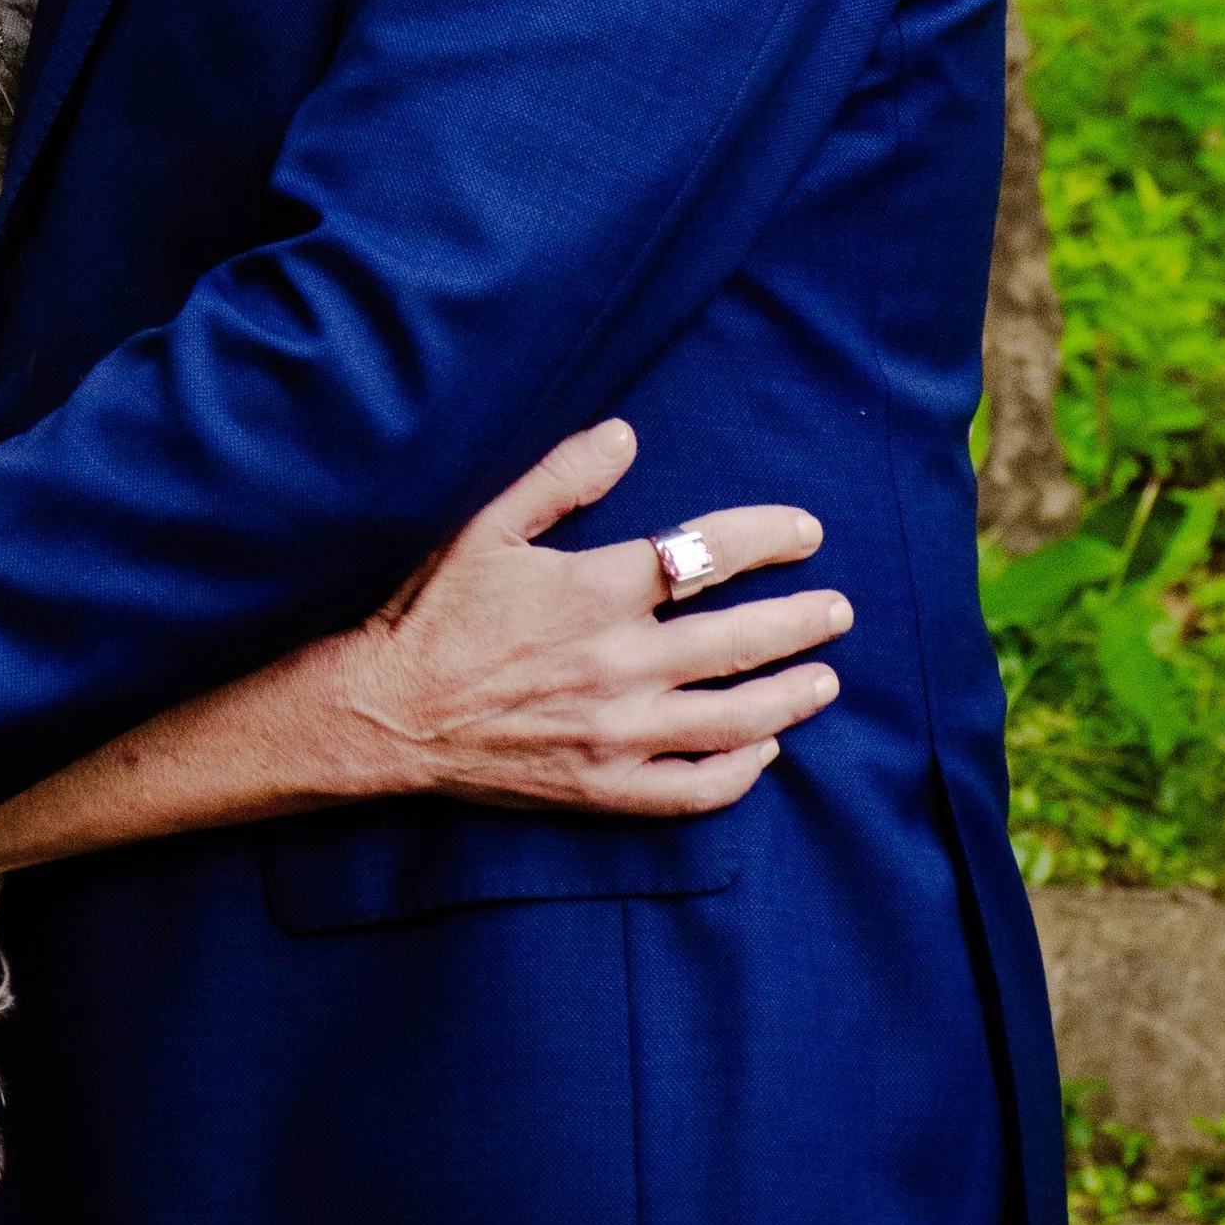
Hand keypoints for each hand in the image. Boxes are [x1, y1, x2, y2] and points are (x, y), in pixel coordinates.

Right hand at [330, 420, 850, 815]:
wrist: (385, 711)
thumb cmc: (432, 612)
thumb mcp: (485, 526)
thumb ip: (560, 478)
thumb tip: (626, 435)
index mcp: (595, 591)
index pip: (707, 554)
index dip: (767, 537)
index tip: (806, 531)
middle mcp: (619, 663)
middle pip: (741, 640)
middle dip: (803, 620)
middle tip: (840, 609)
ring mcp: (617, 733)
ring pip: (734, 718)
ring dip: (791, 696)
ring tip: (825, 679)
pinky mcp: (604, 787)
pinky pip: (693, 790)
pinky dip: (738, 773)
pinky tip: (762, 753)